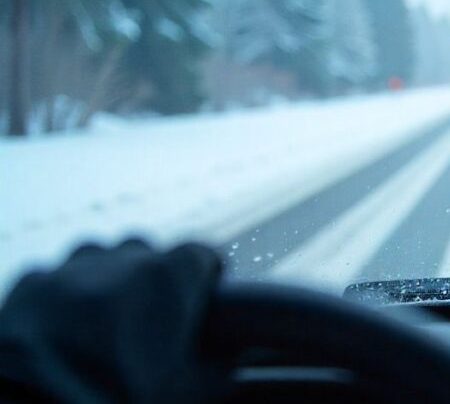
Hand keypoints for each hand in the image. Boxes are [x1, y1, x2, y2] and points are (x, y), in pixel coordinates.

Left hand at [0, 240, 226, 401]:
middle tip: (152, 321)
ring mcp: (70, 267)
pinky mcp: (29, 284)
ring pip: (100, 258)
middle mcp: (122, 258)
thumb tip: (230, 349)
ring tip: (106, 324)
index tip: (206, 294)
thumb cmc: (122, 399)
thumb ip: (223, 358)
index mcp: (169, 276)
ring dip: (108, 280)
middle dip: (154, 279)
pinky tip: (66, 331)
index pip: (204, 252)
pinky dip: (64, 297)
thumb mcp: (195, 389)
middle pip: (149, 253)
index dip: (208, 274)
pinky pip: (56, 278)